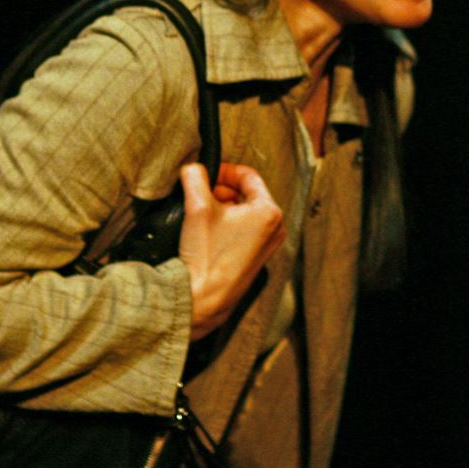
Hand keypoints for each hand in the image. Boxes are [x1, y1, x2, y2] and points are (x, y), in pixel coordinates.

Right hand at [178, 162, 284, 341]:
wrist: (204, 299)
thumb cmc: (206, 256)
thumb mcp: (197, 206)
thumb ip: (195, 177)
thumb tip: (193, 168)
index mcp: (269, 211)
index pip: (248, 176)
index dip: (224, 171)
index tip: (207, 173)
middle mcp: (275, 228)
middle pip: (246, 194)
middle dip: (221, 190)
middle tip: (200, 192)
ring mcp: (267, 246)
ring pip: (244, 212)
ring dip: (222, 207)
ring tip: (200, 212)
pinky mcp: (256, 259)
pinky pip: (244, 231)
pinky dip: (227, 224)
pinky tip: (207, 231)